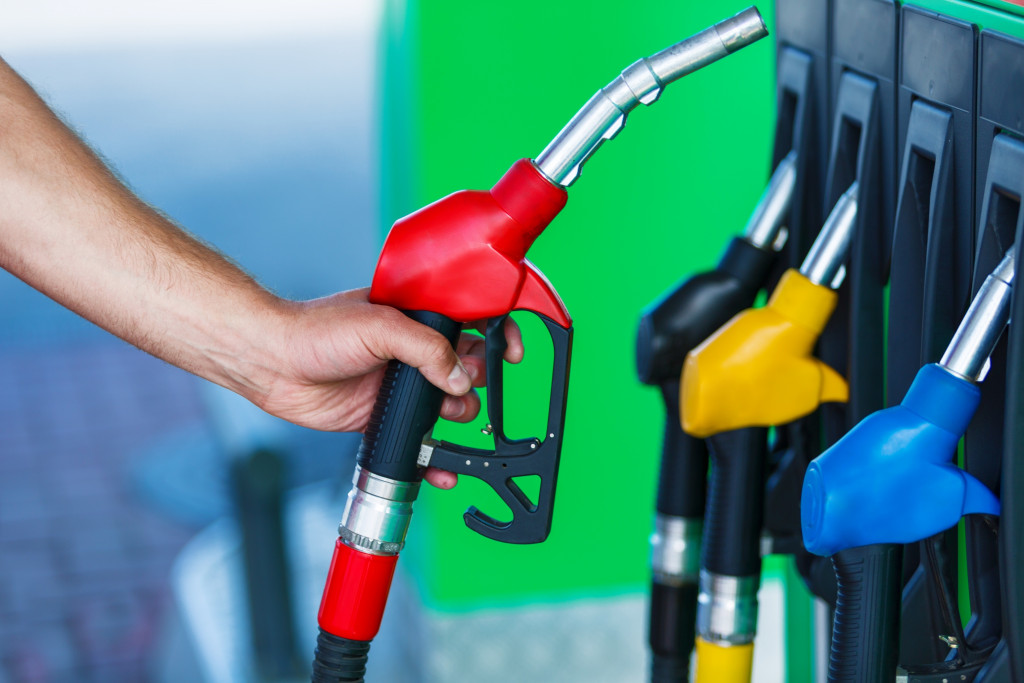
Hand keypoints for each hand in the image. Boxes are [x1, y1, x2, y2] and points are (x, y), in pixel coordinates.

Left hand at [248, 288, 522, 487]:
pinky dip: (436, 458)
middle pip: (467, 366)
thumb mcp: (380, 325)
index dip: (497, 334)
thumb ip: (427, 348)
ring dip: (460, 415)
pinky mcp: (384, 416)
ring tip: (447, 414)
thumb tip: (460, 376)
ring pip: (449, 404)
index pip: (470, 319)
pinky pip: (420, 439)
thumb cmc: (316, 330)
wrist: (273, 363)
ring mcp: (400, 384)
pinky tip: (445, 469)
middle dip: (476, 380)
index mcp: (416, 315)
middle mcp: (412, 349)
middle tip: (460, 385)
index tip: (511, 353)